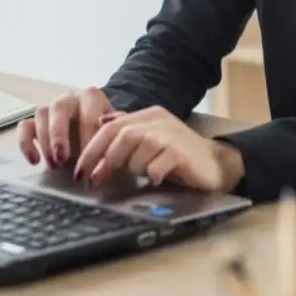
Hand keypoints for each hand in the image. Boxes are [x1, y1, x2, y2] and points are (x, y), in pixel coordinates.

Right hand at [17, 87, 114, 167]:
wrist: (95, 132)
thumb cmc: (106, 131)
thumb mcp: (115, 129)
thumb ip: (115, 128)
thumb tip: (108, 128)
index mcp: (91, 97)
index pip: (88, 112)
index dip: (88, 136)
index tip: (89, 158)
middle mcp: (69, 98)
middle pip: (59, 107)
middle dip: (59, 134)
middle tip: (62, 159)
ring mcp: (50, 108)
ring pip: (41, 115)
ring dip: (45, 141)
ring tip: (54, 165)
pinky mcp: (35, 121)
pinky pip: (24, 126)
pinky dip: (25, 143)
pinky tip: (34, 161)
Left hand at [72, 106, 244, 191]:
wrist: (216, 164)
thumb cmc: (178, 155)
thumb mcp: (151, 137)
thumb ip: (128, 129)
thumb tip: (99, 123)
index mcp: (148, 115)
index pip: (110, 126)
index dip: (92, 148)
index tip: (80, 170)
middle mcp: (158, 121)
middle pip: (121, 136)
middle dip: (106, 160)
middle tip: (96, 179)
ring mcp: (170, 135)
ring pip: (136, 152)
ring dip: (134, 168)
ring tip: (144, 174)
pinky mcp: (181, 153)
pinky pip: (155, 166)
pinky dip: (152, 175)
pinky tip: (157, 180)